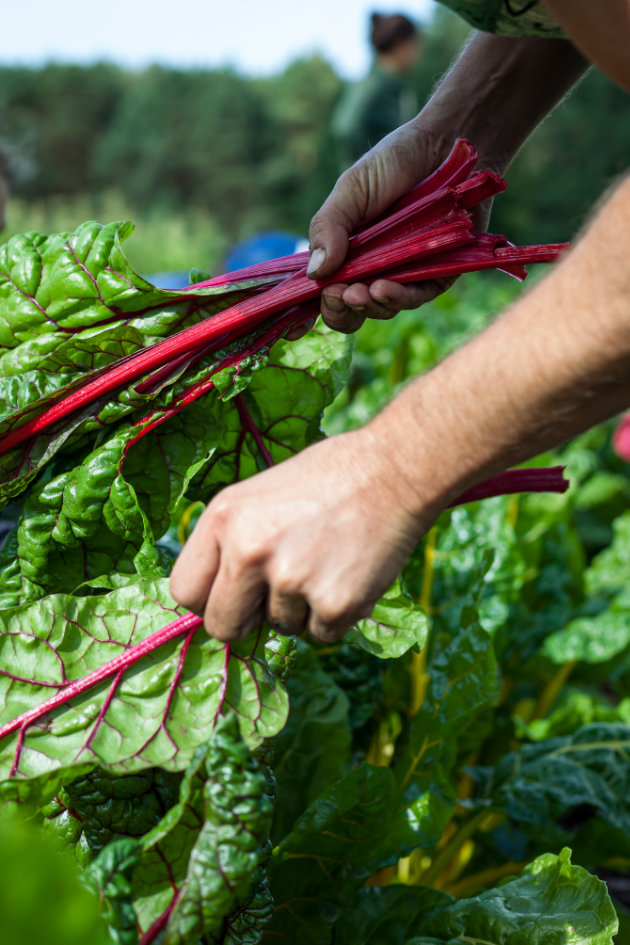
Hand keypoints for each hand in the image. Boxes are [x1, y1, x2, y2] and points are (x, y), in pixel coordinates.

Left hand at [169, 427, 428, 642]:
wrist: (393, 472)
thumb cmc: (326, 480)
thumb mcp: (258, 497)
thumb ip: (231, 542)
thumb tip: (216, 597)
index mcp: (223, 518)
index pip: (184, 590)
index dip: (209, 598)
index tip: (230, 596)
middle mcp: (248, 550)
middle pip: (222, 626)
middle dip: (247, 619)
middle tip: (278, 593)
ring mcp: (291, 580)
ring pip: (280, 629)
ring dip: (301, 609)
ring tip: (327, 561)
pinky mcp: (334, 603)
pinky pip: (322, 634)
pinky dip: (336, 615)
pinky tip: (348, 573)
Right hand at [286, 121, 496, 339]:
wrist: (446, 142)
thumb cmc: (395, 162)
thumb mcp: (351, 191)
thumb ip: (328, 229)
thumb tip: (314, 274)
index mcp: (348, 254)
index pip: (327, 293)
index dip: (314, 310)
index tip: (302, 318)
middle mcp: (375, 270)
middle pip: (353, 311)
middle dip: (341, 310)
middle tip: (337, 295)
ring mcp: (406, 275)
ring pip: (382, 308)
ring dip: (368, 305)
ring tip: (359, 292)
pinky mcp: (437, 274)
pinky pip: (416, 296)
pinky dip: (398, 297)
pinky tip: (383, 288)